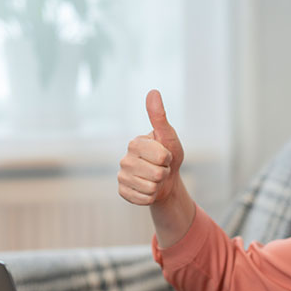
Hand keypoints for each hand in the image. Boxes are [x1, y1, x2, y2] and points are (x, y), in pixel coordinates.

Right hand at [118, 89, 184, 205]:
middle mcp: (124, 159)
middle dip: (164, 173)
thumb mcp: (168, 136)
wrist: (166, 180)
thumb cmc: (168, 155)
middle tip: (161, 168)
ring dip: (158, 185)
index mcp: (134, 143)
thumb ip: (159, 116)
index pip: (160, 156)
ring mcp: (122, 176)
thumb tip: (153, 91)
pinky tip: (148, 189)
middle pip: (156, 173)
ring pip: (150, 187)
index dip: (168, 158)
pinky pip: (143, 199)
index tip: (165, 155)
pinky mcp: (123, 192)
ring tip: (156, 178)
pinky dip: (151, 196)